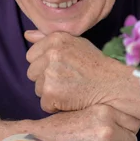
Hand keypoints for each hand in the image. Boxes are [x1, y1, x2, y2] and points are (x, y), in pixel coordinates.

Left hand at [25, 31, 139, 120]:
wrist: (113, 85)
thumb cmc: (95, 64)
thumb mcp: (75, 43)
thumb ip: (48, 39)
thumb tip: (26, 34)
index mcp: (55, 39)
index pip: (31, 55)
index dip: (43, 64)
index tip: (59, 68)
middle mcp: (50, 54)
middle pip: (32, 73)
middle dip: (45, 79)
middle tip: (66, 80)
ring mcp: (49, 74)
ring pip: (37, 89)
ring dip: (50, 93)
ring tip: (70, 89)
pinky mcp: (50, 93)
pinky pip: (44, 104)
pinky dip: (56, 106)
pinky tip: (71, 100)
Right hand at [31, 105, 139, 140]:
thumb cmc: (59, 127)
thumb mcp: (80, 109)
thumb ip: (101, 111)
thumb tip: (109, 110)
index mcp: (103, 110)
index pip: (132, 118)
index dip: (125, 124)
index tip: (118, 126)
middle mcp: (108, 125)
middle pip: (132, 133)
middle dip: (122, 137)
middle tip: (107, 138)